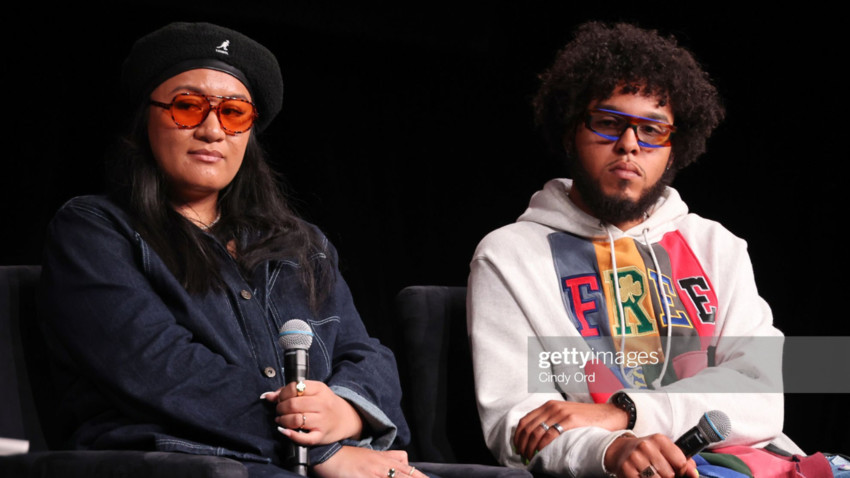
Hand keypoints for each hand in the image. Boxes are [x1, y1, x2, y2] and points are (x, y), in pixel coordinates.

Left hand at [261, 380, 362, 445]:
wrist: (345, 418)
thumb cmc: (324, 404)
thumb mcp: (313, 392)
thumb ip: (290, 391)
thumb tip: (267, 395)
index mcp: (320, 389)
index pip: (295, 387)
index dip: (283, 393)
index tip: (280, 398)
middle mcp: (322, 404)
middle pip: (293, 404)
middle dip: (280, 407)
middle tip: (279, 410)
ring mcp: (322, 421)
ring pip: (295, 420)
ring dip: (282, 420)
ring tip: (281, 420)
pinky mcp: (320, 436)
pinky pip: (304, 438)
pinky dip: (291, 435)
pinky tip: (284, 431)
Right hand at [312, 446, 428, 477]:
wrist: (330, 454)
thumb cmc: (351, 457)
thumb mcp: (374, 455)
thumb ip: (391, 457)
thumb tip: (406, 462)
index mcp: (386, 460)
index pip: (409, 471)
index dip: (420, 477)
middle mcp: (382, 466)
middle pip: (404, 476)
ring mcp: (372, 472)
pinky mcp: (361, 477)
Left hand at [514, 400, 628, 460]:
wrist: (610, 413)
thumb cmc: (587, 418)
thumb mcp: (565, 414)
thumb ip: (551, 420)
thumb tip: (536, 437)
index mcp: (548, 405)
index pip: (525, 420)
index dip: (518, 435)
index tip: (517, 447)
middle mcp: (552, 407)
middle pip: (527, 427)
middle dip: (522, 444)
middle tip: (522, 455)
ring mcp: (561, 413)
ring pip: (536, 432)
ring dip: (530, 447)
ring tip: (530, 457)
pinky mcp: (570, 420)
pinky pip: (550, 434)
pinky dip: (542, 446)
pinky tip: (541, 453)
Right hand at [604, 434, 697, 477]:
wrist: (619, 450)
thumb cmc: (647, 452)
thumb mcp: (664, 451)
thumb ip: (683, 461)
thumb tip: (694, 474)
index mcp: (659, 440)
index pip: (681, 462)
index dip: (682, 471)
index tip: (677, 472)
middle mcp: (646, 446)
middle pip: (670, 474)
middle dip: (668, 477)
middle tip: (661, 473)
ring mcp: (635, 458)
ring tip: (652, 475)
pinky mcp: (627, 469)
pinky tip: (643, 477)